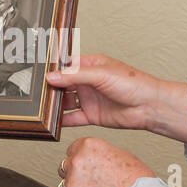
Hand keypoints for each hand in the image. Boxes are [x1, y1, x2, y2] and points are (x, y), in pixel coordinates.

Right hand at [45, 54, 186, 140]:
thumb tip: (53, 76)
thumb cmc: (134, 84)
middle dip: (51, 88)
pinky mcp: (92, 115)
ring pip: (66, 101)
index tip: (38, 73)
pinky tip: (53, 122)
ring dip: (55, 104)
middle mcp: (89, 81)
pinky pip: (73, 118)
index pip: (66, 65)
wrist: (149, 107)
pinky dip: (63, 120)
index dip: (53, 69)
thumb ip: (75, 76)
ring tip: (42, 107)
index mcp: (91, 65)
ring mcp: (90, 99)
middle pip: (63, 84)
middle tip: (37, 92)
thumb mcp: (101, 74)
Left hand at [58, 137, 155, 186]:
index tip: (86, 167)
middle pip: (66, 165)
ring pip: (65, 184)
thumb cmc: (137, 181)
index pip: (73, 149)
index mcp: (89, 145)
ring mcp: (71, 180)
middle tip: (91, 183)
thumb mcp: (121, 155)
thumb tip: (97, 159)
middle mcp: (77, 160)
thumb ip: (101, 154)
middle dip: (76, 174)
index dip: (81, 159)